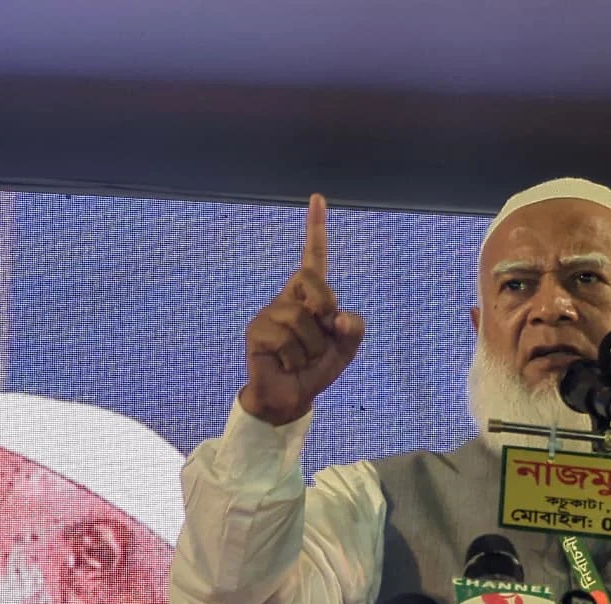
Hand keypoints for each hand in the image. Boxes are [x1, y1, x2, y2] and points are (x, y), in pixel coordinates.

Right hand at [240, 193, 364, 424]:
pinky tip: (286, 364)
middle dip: (327, 312)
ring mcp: (269, 313)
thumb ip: (354, 330)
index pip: (313, 259)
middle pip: (316, 283)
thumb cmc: (317, 368)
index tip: (318, 198)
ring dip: (313, 348)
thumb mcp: (346, 349)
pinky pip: (288, 341)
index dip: (316, 229)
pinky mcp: (256, 332)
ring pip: (304, 320)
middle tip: (322, 339)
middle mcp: (287, 298)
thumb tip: (341, 316)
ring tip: (301, 359)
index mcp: (308, 297)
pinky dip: (296, 359)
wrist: (290, 398)